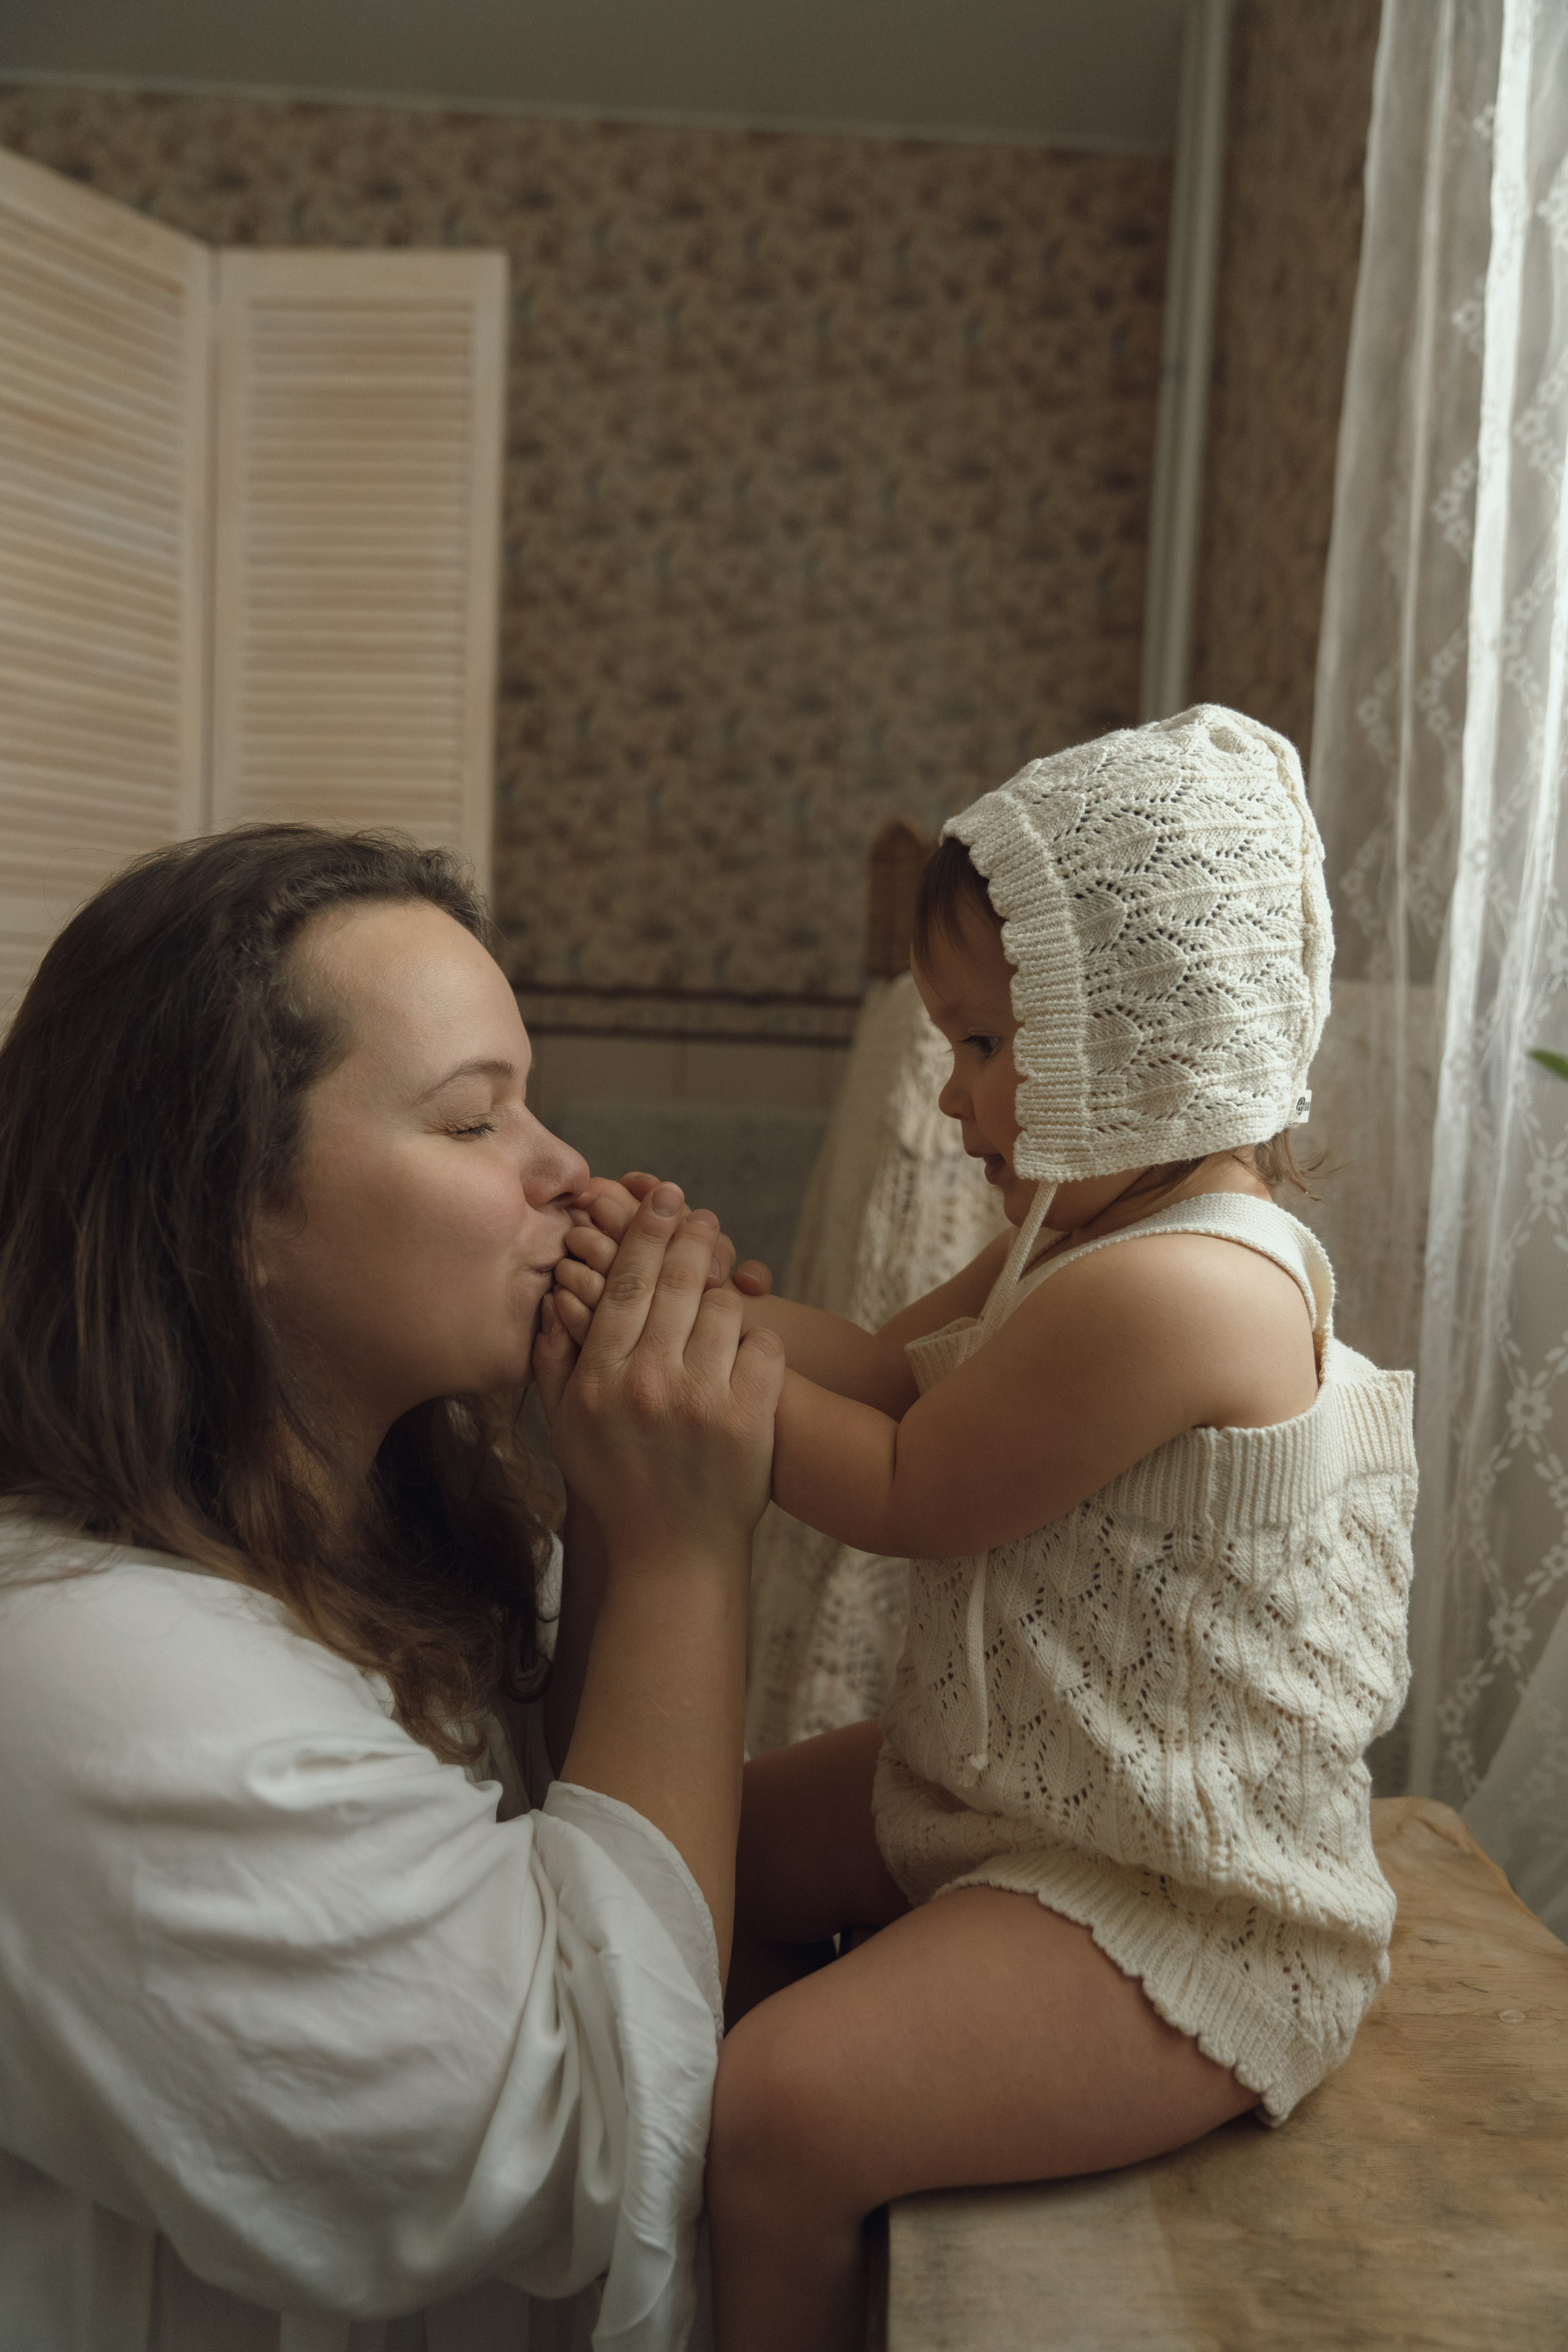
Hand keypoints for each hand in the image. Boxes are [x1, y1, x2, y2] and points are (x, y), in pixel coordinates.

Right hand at [533, 1180, 784, 1563]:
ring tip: (720, 1296)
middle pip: (677, 1281)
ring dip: (724, 1296)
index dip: (646, 1233)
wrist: (673, 1553)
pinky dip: (759, 1341)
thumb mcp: (566, 1427)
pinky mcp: (751, 1418)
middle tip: (700, 1214)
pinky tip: (747, 1351)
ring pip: (723, 1308)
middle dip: (691, 1236)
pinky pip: (765, 1346)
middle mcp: (649, 1383)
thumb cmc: (616, 1484)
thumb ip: (554, 1359)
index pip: (625, 1284)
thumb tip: (555, 1295)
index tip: (662, 1199)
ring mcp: (704, 1399)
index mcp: (601, 1380)